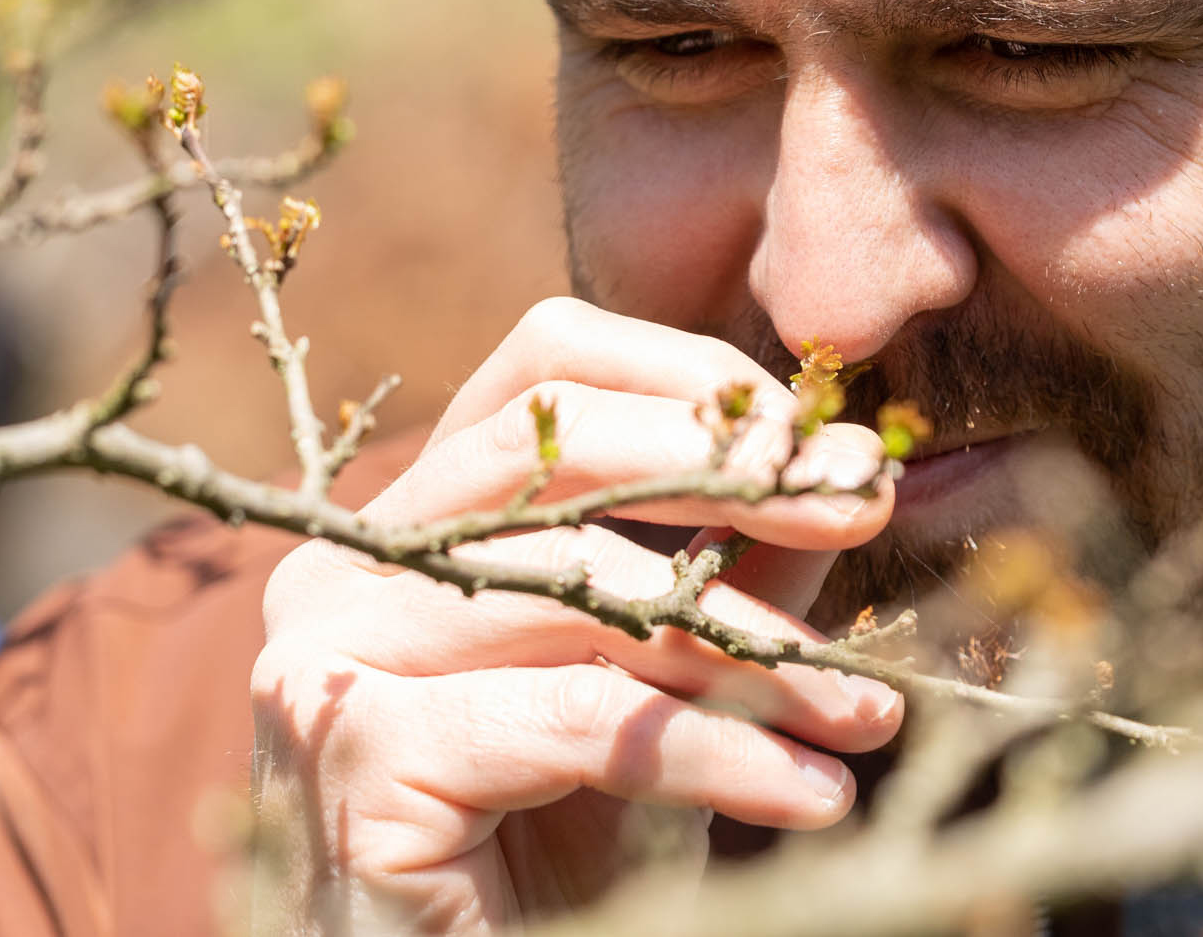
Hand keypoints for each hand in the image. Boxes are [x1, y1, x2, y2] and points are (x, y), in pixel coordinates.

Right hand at [250, 298, 903, 933]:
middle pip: (558, 442)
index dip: (694, 376)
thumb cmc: (559, 844)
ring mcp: (333, 649)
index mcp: (420, 514)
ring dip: (757, 651)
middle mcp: (352, 559)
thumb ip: (734, 570)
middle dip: (736, 472)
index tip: (825, 441)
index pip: (550, 358)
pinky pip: (582, 718)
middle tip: (869, 506)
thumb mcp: (665, 678)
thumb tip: (853, 470)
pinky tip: (810, 794)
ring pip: (586, 590)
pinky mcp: (356, 749)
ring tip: (867, 713)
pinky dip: (716, 752)